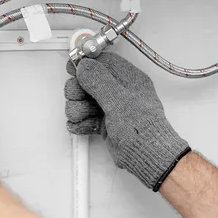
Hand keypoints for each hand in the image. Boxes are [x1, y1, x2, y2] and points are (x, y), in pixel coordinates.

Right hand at [65, 52, 189, 190]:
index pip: (103, 62)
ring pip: (82, 101)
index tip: (72, 68)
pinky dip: (80, 123)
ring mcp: (110, 107)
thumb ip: (99, 80)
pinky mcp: (104, 123)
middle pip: (87, 81)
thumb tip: (84, 65)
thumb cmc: (141, 128)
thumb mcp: (119, 99)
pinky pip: (84, 118)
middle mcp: (118, 91)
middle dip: (77, 90)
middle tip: (79, 98)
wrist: (145, 155)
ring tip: (84, 116)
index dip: (85, 63)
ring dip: (77, 108)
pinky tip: (84, 125)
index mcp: (128, 79)